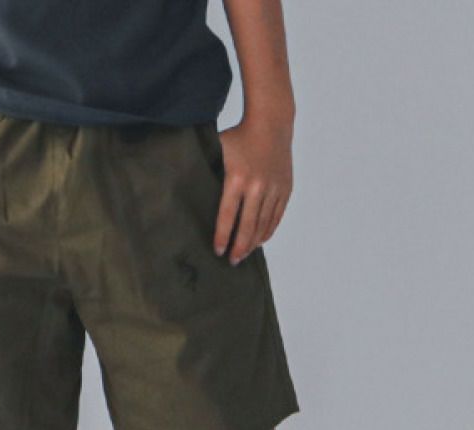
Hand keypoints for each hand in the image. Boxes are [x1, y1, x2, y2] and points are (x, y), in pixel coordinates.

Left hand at [213, 115, 293, 264]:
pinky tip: (259, 241)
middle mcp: (257, 186)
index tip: (218, 251)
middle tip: (232, 262)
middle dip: (239, 247)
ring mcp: (274, 188)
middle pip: (247, 226)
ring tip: (244, 255)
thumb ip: (207, 171)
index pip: (227, 216)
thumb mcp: (218, 150)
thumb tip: (188, 193)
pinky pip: (276, 216)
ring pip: (263, 224)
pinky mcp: (285, 189)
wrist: (271, 123)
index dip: (222, 236)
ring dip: (253, 243)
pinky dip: (267, 231)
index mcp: (237, 178)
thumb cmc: (238, 137)